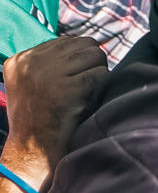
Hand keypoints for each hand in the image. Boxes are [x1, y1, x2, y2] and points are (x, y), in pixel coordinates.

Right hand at [1, 37, 109, 186]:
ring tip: (86, 94)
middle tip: (87, 86)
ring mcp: (49, 75)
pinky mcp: (67, 88)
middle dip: (93, 63)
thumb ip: (51, 61)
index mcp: (20, 60)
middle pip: (85, 44)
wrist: (32, 151)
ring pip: (96, 56)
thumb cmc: (41, 118)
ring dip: (99, 73)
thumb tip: (89, 43)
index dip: (80, 58)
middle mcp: (32, 63)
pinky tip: (89, 101)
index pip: (67, 41)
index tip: (75, 79)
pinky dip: (103, 86)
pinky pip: (101, 74)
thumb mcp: (33, 83)